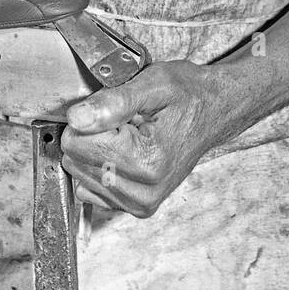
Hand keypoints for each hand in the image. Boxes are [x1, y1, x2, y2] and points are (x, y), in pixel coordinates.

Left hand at [60, 61, 229, 218]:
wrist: (213, 112)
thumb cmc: (187, 95)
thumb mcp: (153, 83)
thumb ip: (112, 101)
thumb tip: (75, 118)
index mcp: (145, 160)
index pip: (75, 142)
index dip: (89, 116)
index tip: (116, 109)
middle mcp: (143, 191)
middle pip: (75, 159)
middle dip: (92, 134)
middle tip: (124, 120)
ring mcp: (140, 203)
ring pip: (80, 175)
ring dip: (97, 150)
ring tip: (128, 134)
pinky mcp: (137, 207)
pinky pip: (91, 189)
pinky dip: (100, 167)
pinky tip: (124, 152)